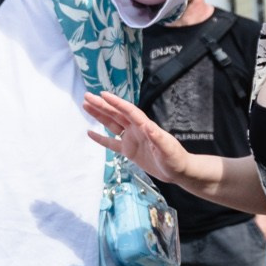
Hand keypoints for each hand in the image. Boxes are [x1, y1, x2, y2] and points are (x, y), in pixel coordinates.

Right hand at [82, 93, 202, 190]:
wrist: (179, 171)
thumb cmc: (176, 159)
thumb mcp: (168, 149)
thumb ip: (158, 138)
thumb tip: (149, 127)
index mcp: (145, 127)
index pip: (128, 111)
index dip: (116, 103)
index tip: (103, 95)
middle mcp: (136, 130)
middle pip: (116, 114)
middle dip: (102, 105)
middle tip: (87, 96)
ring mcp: (131, 139)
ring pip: (112, 125)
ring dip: (100, 116)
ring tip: (86, 106)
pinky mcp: (129, 151)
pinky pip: (111, 143)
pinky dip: (101, 138)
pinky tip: (90, 132)